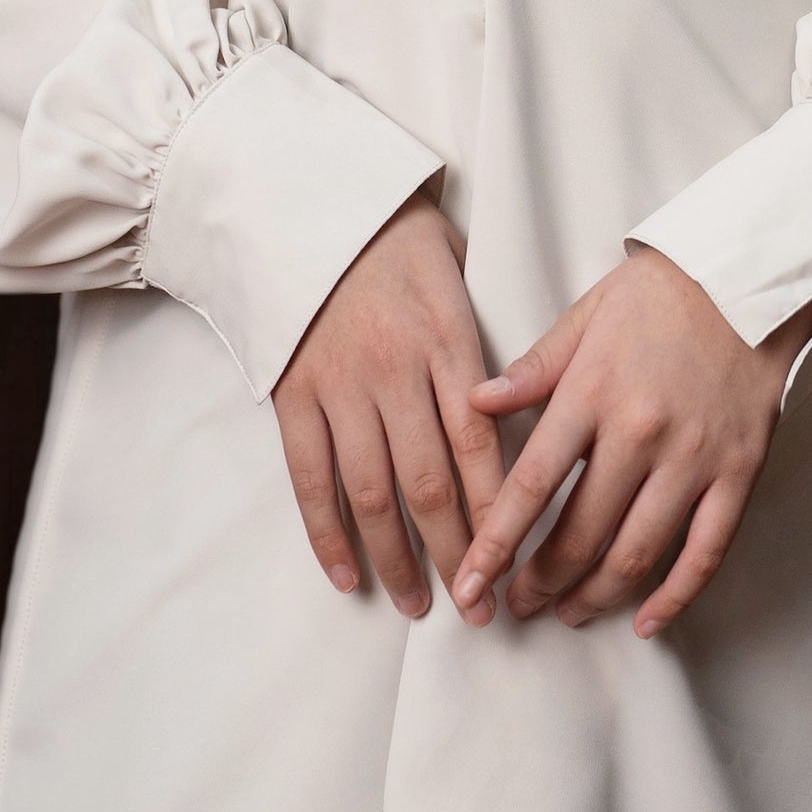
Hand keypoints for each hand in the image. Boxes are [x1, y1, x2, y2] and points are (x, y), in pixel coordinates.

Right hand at [272, 198, 502, 618]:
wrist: (304, 200)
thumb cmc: (394, 236)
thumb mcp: (457, 274)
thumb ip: (483, 345)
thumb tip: (519, 408)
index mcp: (448, 343)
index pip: (483, 445)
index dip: (501, 513)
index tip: (519, 562)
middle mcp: (396, 372)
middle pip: (434, 484)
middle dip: (459, 555)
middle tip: (479, 611)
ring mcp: (340, 387)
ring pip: (373, 492)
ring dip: (398, 558)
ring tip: (418, 605)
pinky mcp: (292, 394)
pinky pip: (310, 477)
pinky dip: (326, 533)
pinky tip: (347, 576)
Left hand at [452, 248, 811, 640]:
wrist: (752, 274)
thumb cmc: (662, 292)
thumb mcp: (586, 316)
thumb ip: (534, 369)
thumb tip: (475, 404)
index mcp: (593, 393)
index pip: (532, 486)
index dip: (497, 543)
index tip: (471, 584)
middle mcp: (641, 433)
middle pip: (581, 533)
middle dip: (541, 581)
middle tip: (517, 604)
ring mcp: (694, 458)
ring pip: (637, 553)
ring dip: (595, 595)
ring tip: (568, 612)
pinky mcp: (739, 471)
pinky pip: (706, 551)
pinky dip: (675, 596)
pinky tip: (647, 620)